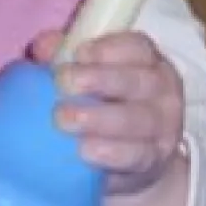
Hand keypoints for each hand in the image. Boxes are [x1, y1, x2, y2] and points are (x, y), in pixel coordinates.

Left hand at [28, 30, 184, 194]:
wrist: (131, 154)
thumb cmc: (102, 100)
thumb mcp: (84, 72)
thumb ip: (63, 55)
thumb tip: (42, 47)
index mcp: (146, 60)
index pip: (136, 46)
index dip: (108, 48)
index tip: (78, 54)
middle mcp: (162, 89)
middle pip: (136, 80)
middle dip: (99, 79)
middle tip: (63, 83)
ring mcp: (164, 126)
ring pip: (136, 119)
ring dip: (99, 119)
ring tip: (64, 119)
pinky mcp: (155, 159)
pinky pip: (136, 155)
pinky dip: (110, 153)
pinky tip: (84, 150)